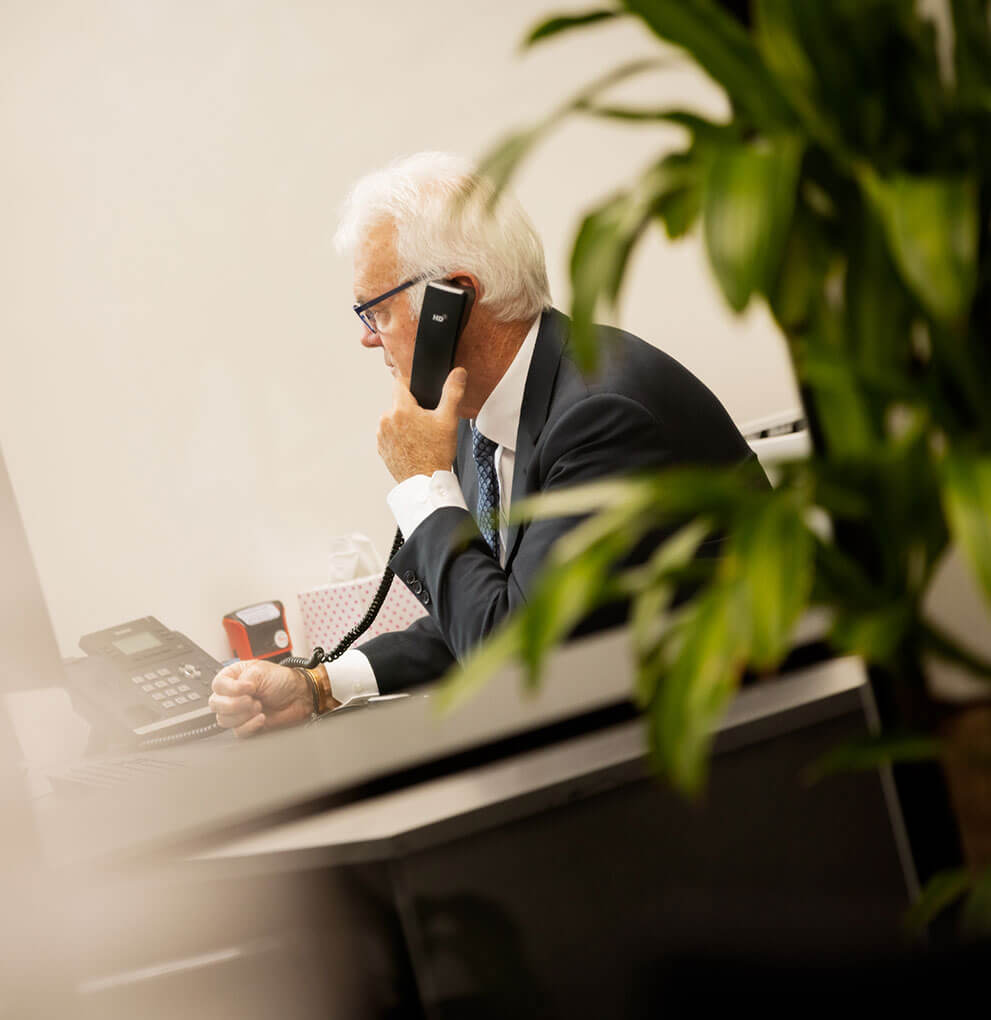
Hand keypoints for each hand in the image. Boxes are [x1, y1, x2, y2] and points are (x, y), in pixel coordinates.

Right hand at [209, 659, 311, 737]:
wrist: (299, 696)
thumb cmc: (283, 680)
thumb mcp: (261, 671)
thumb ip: (242, 680)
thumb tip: (234, 693)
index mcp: (233, 677)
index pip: (218, 685)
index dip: (231, 689)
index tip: (249, 687)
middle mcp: (233, 695)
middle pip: (216, 705)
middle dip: (235, 704)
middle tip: (253, 700)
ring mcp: (239, 711)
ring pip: (224, 720)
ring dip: (244, 714)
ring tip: (260, 706)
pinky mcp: (247, 726)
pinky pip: (238, 732)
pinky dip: (250, 725)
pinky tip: (262, 718)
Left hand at [377, 368, 466, 482]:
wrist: (426, 482)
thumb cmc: (436, 454)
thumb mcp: (448, 420)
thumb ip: (453, 392)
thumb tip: (458, 373)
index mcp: (401, 409)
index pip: (400, 383)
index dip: (413, 386)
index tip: (422, 396)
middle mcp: (386, 420)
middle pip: (399, 403)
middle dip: (412, 409)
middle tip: (427, 423)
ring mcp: (381, 435)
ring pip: (394, 419)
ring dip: (405, 423)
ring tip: (421, 437)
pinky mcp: (381, 448)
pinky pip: (390, 435)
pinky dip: (399, 437)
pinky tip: (413, 446)